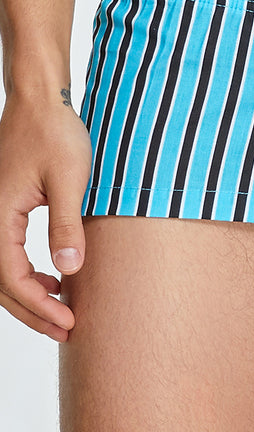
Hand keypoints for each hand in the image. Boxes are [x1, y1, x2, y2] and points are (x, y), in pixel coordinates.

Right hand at [0, 88, 91, 342]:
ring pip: (3, 271)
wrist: (40, 101)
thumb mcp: (68, 179)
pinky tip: (53, 276)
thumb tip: (69, 269)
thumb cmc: (54, 133)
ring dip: (29, 295)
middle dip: (33, 311)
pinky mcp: (4, 208)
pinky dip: (27, 273)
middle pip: (2, 283)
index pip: (12, 277)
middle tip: (66, 330)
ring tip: (61, 309)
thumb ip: (66, 225)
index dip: (39, 305)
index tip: (69, 321)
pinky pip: (8, 252)